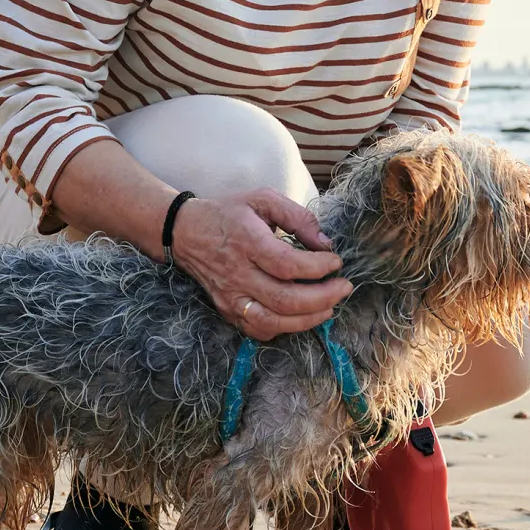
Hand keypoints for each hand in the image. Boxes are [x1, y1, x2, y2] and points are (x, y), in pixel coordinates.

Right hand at [168, 188, 349, 340]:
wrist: (186, 232)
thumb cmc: (229, 213)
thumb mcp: (263, 199)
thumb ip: (297, 216)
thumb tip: (325, 242)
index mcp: (247, 242)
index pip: (288, 265)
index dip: (318, 268)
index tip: (336, 261)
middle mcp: (237, 274)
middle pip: (285, 299)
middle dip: (323, 298)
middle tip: (344, 287)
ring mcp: (230, 297)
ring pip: (273, 321)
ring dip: (308, 319)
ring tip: (330, 307)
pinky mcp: (227, 310)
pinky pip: (258, 330)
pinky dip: (284, 328)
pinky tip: (301, 316)